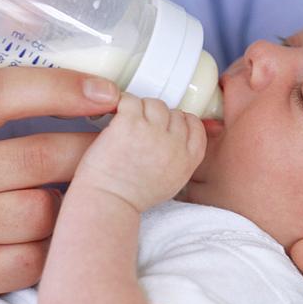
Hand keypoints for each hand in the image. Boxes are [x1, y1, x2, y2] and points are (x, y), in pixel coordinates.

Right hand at [0, 67, 119, 303]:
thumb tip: (31, 18)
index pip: (1, 94)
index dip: (59, 88)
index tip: (106, 92)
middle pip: (40, 157)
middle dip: (90, 151)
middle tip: (118, 148)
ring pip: (44, 211)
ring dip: (74, 202)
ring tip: (83, 191)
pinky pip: (33, 260)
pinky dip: (56, 246)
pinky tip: (60, 233)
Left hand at [73, 94, 206, 211]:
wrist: (107, 203)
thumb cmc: (133, 196)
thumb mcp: (172, 181)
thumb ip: (180, 157)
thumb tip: (179, 135)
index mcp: (187, 160)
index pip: (195, 125)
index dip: (181, 120)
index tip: (168, 123)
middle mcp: (174, 144)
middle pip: (173, 112)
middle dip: (158, 117)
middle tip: (141, 127)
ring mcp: (152, 132)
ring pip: (154, 104)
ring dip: (140, 109)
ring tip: (127, 123)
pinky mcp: (129, 124)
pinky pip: (131, 100)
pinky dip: (122, 104)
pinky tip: (116, 115)